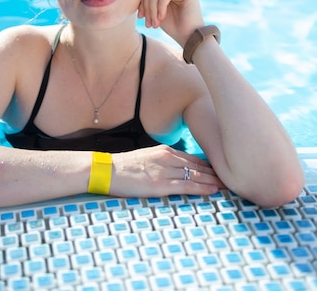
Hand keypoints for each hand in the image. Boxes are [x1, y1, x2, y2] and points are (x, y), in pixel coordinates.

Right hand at [111, 145, 225, 197]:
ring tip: (229, 186)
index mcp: (165, 151)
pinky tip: (213, 190)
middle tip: (234, 179)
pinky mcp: (160, 184)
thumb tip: (179, 170)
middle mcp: (168, 158)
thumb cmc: (126, 167)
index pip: (194, 159)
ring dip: (214, 181)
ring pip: (196, 175)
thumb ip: (164, 162)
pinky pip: (185, 186)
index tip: (223, 172)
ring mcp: (164, 171)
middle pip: (199, 166)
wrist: (108, 170)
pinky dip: (201, 188)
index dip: (210, 167)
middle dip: (217, 173)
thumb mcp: (148, 158)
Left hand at [137, 0, 204, 45]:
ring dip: (152, 9)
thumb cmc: (174, 27)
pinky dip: (160, 6)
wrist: (189, 38)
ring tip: (155, 24)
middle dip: (147, 7)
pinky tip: (162, 18)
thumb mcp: (155, 12)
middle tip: (149, 24)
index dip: (142, 3)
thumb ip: (148, 1)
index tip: (141, 17)